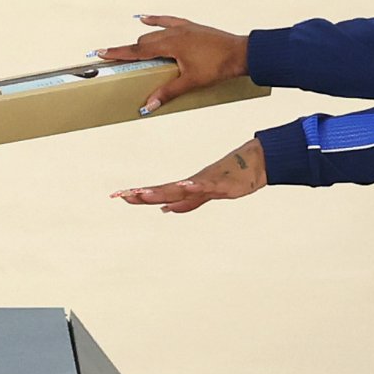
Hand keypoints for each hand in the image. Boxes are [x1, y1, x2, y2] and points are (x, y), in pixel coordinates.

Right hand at [103, 14, 247, 111]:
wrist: (241, 53)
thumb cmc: (218, 67)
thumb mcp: (191, 82)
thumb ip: (167, 93)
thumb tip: (148, 105)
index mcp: (170, 45)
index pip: (137, 50)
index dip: (118, 52)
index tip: (101, 52)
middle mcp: (173, 33)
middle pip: (144, 42)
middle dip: (130, 51)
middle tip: (117, 60)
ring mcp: (182, 28)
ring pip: (154, 34)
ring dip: (142, 42)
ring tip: (132, 50)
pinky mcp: (190, 27)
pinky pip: (168, 21)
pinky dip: (155, 21)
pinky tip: (145, 19)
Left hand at [116, 136, 265, 212]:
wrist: (254, 162)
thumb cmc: (230, 176)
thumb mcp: (205, 194)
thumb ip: (187, 203)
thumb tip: (166, 210)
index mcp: (187, 187)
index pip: (159, 192)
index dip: (139, 195)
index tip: (118, 195)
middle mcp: (192, 183)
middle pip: (164, 191)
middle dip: (143, 194)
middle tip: (122, 195)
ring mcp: (206, 182)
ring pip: (181, 189)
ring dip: (163, 191)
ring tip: (144, 194)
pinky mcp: (222, 184)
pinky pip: (207, 186)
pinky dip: (196, 187)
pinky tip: (186, 186)